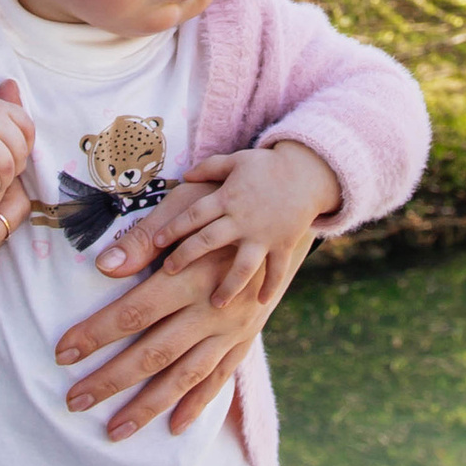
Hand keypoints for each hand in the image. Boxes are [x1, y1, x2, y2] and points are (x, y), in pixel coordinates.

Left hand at [53, 194, 320, 439]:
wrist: (283, 217)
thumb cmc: (223, 207)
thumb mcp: (185, 208)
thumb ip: (145, 240)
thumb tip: (104, 266)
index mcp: (192, 274)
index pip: (134, 312)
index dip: (96, 334)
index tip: (62, 353)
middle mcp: (213, 309)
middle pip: (154, 354)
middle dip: (111, 381)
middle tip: (73, 401)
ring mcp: (232, 329)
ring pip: (185, 376)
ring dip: (148, 406)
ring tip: (114, 431)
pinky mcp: (246, 339)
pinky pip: (220, 378)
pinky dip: (199, 404)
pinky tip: (174, 427)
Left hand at [92, 136, 339, 306]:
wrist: (308, 172)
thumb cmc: (266, 167)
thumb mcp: (236, 161)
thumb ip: (208, 168)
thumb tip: (184, 174)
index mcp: (227, 197)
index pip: (194, 215)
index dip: (174, 228)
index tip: (157, 243)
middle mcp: (243, 219)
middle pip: (209, 240)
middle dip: (187, 256)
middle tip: (169, 272)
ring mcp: (264, 234)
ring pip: (243, 265)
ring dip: (229, 285)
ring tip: (215, 304)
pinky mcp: (284, 244)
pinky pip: (276, 270)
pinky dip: (270, 287)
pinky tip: (260, 303)